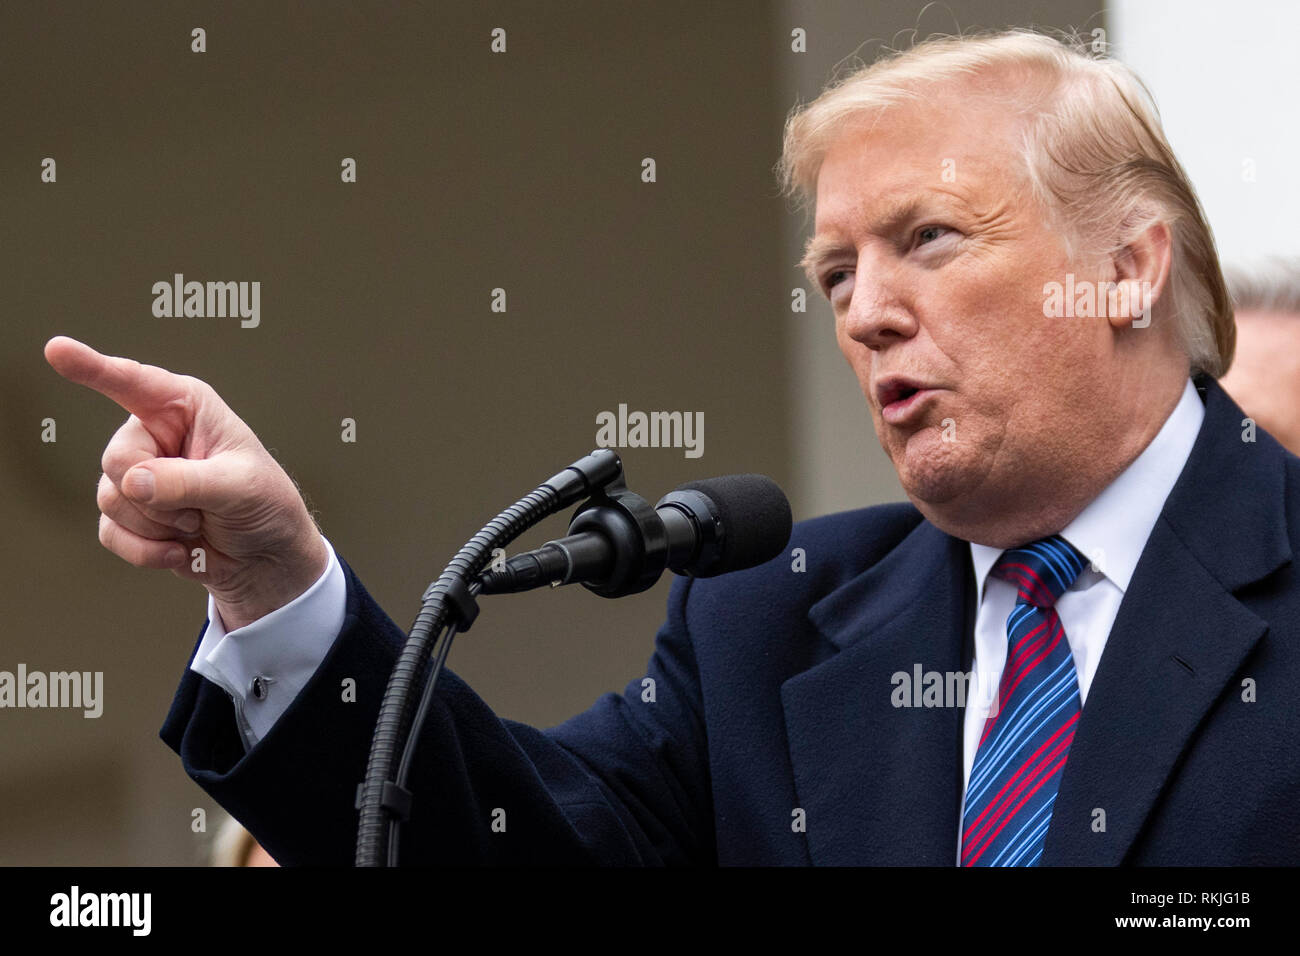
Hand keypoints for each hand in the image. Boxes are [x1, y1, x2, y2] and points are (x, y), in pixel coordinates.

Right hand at [44, 335, 329, 629]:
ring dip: (158, 526)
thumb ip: (186, 481)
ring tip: (197, 523)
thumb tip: (131, 482)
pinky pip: (110, 531)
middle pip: (117, 460)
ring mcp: (138, 474)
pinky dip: (147, 550)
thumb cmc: (265, 505)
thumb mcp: (239, 487)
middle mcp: (154, 434)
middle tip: (202, 507)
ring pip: (111, 499)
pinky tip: (181, 550)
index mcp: (185, 407)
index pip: (134, 382)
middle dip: (159, 497)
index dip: (93, 367)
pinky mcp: (129, 513)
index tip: (56, 349)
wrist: (266, 557)